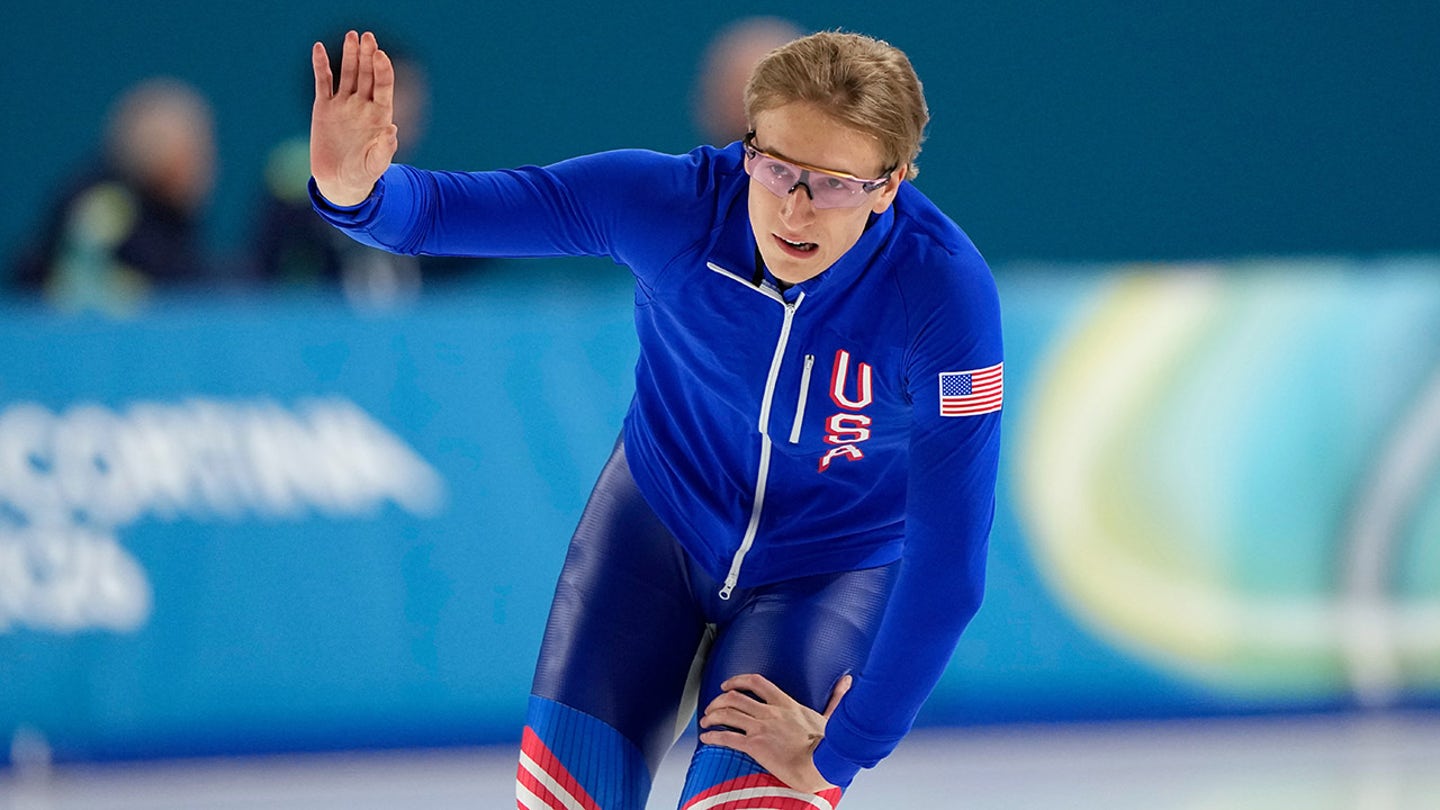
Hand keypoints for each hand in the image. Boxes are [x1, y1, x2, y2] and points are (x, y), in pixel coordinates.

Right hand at [310, 30, 398, 205]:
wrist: (339, 182)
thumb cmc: (363, 175)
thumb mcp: (375, 165)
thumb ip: (384, 149)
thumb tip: (392, 130)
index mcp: (379, 116)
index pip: (383, 86)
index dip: (383, 70)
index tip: (381, 55)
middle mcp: (363, 105)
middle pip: (367, 74)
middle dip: (368, 55)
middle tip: (368, 36)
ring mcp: (343, 104)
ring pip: (347, 73)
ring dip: (349, 54)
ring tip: (352, 35)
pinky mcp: (323, 107)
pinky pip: (323, 81)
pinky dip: (321, 65)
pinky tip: (319, 48)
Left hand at [699, 672, 851, 793]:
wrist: (821, 764)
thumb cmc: (827, 745)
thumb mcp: (829, 716)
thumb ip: (835, 698)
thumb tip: (848, 683)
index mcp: (785, 703)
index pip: (756, 682)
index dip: (737, 680)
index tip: (727, 684)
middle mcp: (770, 712)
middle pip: (735, 697)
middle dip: (718, 700)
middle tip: (711, 707)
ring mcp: (761, 728)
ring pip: (727, 714)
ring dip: (712, 716)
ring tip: (705, 722)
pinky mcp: (755, 745)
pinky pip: (727, 737)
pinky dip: (713, 736)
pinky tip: (706, 738)